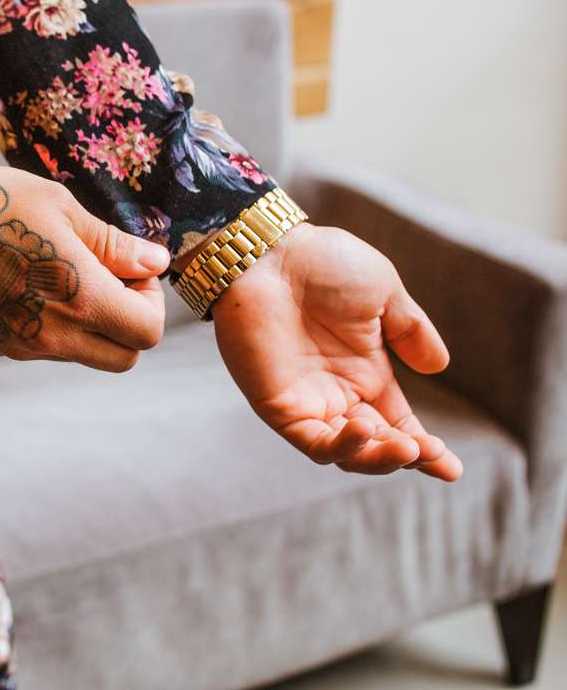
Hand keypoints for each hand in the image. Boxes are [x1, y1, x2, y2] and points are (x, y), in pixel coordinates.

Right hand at [0, 163, 167, 371]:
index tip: (131, 268)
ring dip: (96, 325)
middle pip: (126, 357)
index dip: (152, 300)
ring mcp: (25, 347)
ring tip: (67, 275)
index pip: (148, 331)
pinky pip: (51, 349)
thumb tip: (157, 262)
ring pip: (88, 355)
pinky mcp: (1, 347)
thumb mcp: (60, 207)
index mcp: (79, 298)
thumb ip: (113, 244)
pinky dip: (60, 327)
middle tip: (111, 279)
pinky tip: (34, 284)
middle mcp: (55, 335)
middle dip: (131, 321)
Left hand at [210, 223, 462, 480]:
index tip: (452, 469)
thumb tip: (439, 366)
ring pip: (345, 452)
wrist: (272, 253)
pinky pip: (311, 441)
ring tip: (408, 447)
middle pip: (376, 445)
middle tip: (432, 454)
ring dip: (378, 458)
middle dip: (408, 456)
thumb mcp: (383, 294)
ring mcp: (307, 401)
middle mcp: (337, 393)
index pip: (398, 424)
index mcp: (365, 372)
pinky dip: (340, 446)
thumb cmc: (323, 264)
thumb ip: (410, 331)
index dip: (425, 449)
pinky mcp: (277, 405)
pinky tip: (366, 428)